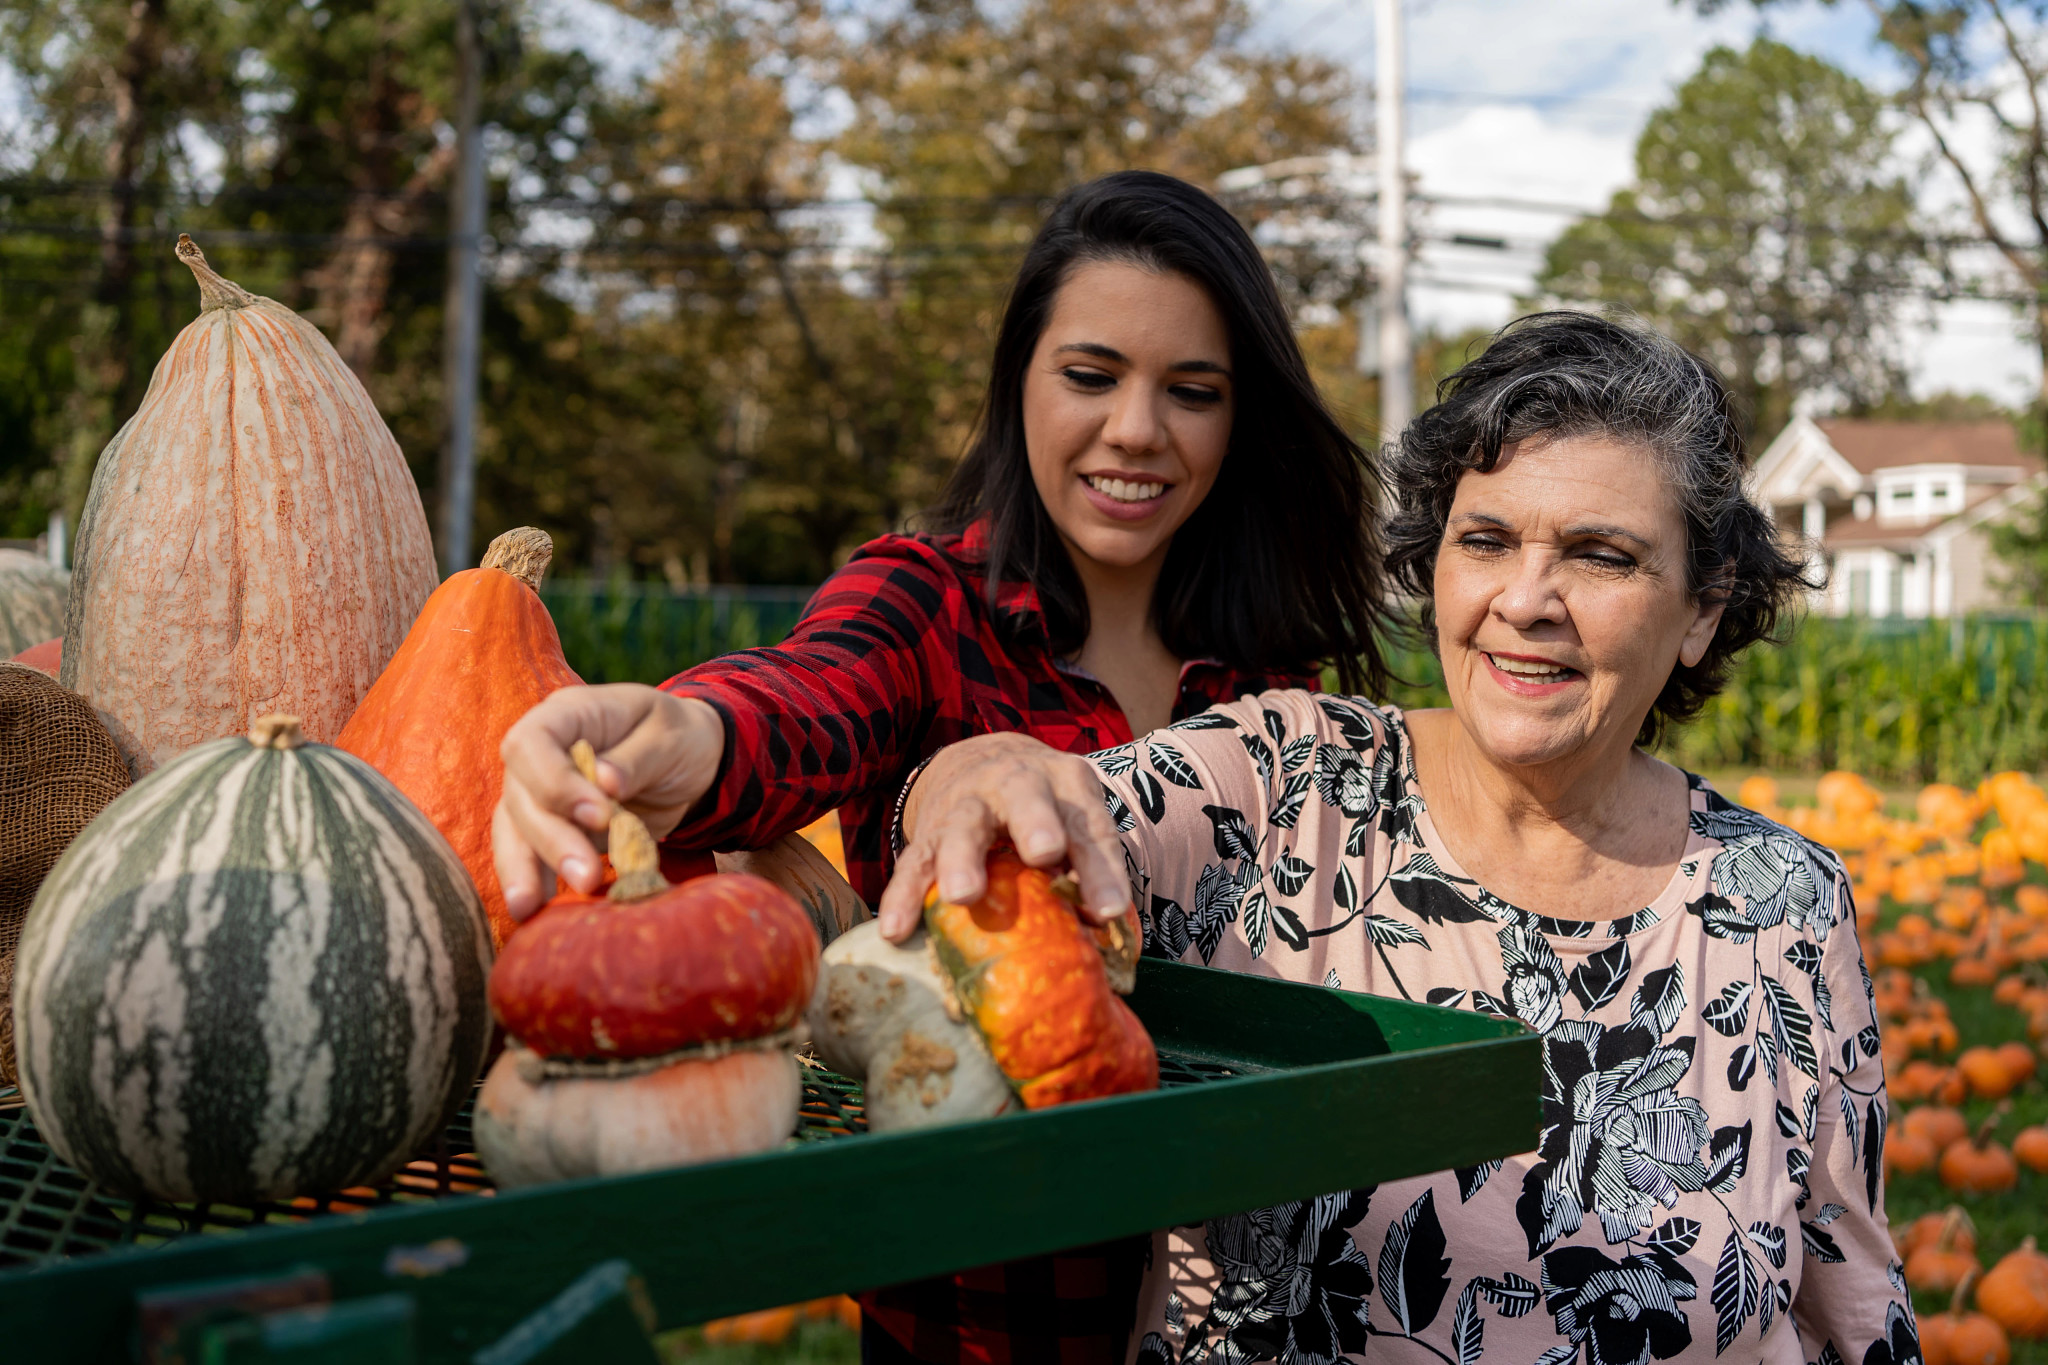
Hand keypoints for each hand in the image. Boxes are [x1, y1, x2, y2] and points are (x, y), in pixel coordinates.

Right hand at [493, 684, 724, 920]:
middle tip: (587, 876)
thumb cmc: (676, 736)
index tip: (599, 816)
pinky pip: (530, 855)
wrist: (689, 758)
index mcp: (566, 714)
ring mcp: (540, 793)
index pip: (531, 743)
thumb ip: (637, 757)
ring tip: (531, 909)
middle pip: (521, 796)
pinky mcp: (552, 828)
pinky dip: (533, 881)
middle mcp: (541, 754)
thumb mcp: (669, 734)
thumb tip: (605, 782)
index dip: (555, 783)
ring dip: (524, 870)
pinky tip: (534, 911)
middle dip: (551, 840)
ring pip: (514, 831)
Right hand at [877, 732, 1130, 941]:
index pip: (1088, 824)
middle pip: (1027, 799)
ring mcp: (968, 804)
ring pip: (963, 826)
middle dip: (1036, 825)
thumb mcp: (1075, 822)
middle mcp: (1017, 782)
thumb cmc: (1047, 812)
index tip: (1110, 911)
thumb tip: (1102, 928)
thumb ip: (1089, 870)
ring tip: (963, 895)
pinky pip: (914, 862)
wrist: (987, 761)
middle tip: (1044, 853)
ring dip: (963, 859)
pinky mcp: (929, 830)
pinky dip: (904, 894)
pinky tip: (897, 928)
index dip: (1102, 867)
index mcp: (1065, 781)